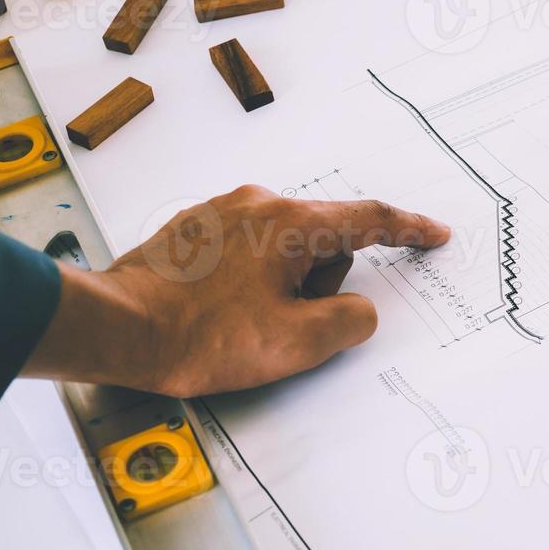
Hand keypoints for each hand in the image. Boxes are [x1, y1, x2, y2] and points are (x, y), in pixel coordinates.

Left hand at [24, 186, 450, 396]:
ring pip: (281, 250)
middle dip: (319, 285)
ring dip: (280, 288)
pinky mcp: (193, 230)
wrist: (115, 328)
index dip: (408, 230)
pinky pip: (245, 253)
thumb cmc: (198, 336)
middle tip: (283, 326)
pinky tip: (218, 316)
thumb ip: (348, 322)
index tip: (433, 234)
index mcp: (290, 224)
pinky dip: (247, 284)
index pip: (369, 219)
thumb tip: (355, 310)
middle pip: (321, 241)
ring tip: (241, 326)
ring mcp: (221, 213)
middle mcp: (257, 204)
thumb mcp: (295, 345)